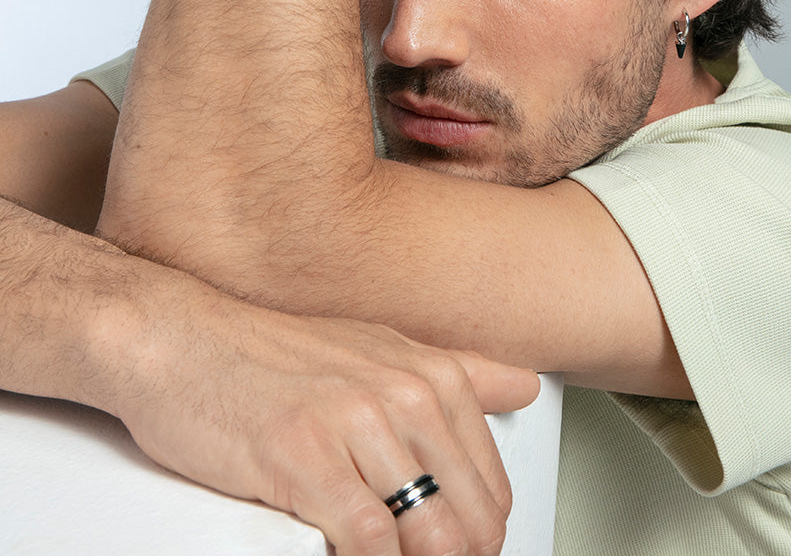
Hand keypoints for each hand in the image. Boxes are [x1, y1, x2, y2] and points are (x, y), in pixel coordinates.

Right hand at [111, 271, 538, 555]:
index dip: (478, 539)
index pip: (490, 488)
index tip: (460, 554)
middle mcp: (403, 393)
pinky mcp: (306, 459)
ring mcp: (356, 425)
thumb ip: (457, 371)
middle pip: (472, 520)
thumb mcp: (376, 349)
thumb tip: (523, 386)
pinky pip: (370, 543)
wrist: (182, 340)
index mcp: (429, 374)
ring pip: (431, 536)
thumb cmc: (271, 354)